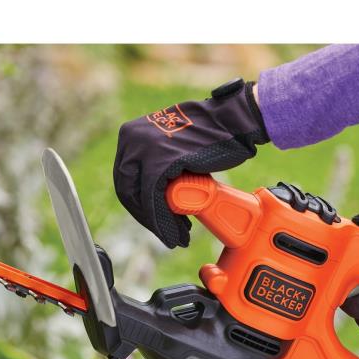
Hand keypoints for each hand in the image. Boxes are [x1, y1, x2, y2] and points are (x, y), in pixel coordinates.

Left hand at [113, 78, 267, 247]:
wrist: (232, 122)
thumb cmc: (212, 135)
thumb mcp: (172, 145)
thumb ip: (158, 159)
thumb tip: (156, 189)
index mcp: (131, 134)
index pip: (126, 179)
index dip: (141, 206)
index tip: (159, 222)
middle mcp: (131, 139)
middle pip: (129, 191)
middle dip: (148, 218)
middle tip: (169, 233)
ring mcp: (143, 148)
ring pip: (140, 198)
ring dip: (157, 223)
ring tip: (176, 237)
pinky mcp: (160, 160)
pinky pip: (153, 198)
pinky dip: (162, 219)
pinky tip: (174, 232)